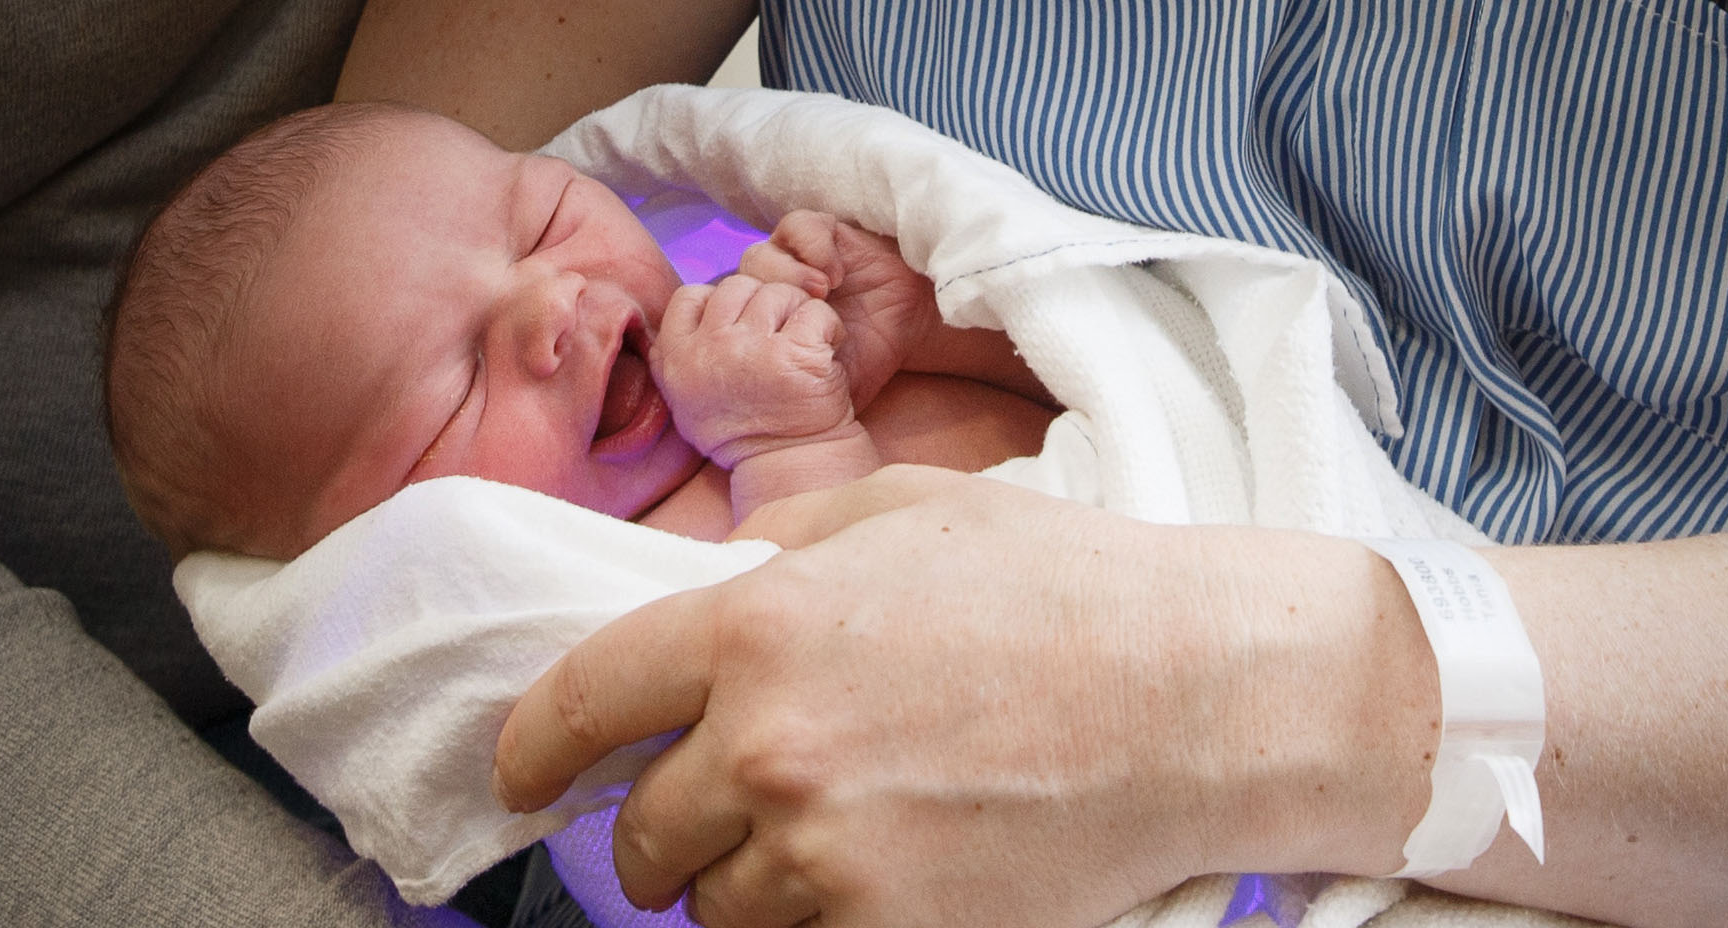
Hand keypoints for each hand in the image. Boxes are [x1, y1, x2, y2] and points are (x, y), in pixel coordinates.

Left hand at [492, 466, 1433, 927]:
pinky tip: (877, 877)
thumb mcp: (909, 514)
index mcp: (756, 631)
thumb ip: (784, 545)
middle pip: (640, 834)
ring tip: (824, 841)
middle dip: (663, 828)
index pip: (582, 704)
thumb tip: (710, 582)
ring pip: (713, 911)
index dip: (533, 749)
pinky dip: (813, 923)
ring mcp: (828, 858)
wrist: (1203, 698)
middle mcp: (769, 751)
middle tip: (723, 807)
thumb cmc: (1066, 587)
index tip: (524, 776)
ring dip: (743, 884)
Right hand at [649, 275, 862, 468]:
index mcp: (676, 360)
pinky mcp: (794, 355)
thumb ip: (680, 357)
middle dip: (764, 303)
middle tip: (781, 336)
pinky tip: (827, 353)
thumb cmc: (745, 434)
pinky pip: (814, 312)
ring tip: (805, 347)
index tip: (741, 325)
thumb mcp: (687, 401)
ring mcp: (751, 351)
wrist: (792, 468)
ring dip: (799, 312)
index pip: (689, 296)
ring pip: (778, 293)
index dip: (719, 302)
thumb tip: (690, 310)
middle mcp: (710, 351)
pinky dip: (829, 328)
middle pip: (738, 287)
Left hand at [738, 211, 939, 409]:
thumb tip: (730, 418)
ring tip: (823, 294)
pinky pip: (798, 228)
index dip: (730, 327)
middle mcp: (767, 291)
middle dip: (763, 305)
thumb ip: (776, 398)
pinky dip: (813, 249)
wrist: (906, 331)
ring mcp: (791, 260)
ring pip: (757, 255)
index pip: (716, 318)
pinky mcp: (821, 234)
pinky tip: (837, 273)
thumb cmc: (860, 365)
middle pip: (735, 286)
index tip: (763, 349)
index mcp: (756, 329)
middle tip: (796, 322)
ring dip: (787, 275)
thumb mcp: (817, 393)